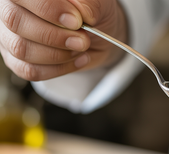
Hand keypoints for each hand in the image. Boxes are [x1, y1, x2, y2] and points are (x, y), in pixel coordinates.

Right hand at [0, 0, 126, 80]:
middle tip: (82, 40)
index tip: (76, 21)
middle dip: (54, 36)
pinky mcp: (16, 60)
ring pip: (21, 49)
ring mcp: (9, 36)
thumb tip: (82, 12)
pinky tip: (77, 60)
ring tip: (81, 48)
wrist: (96, 34)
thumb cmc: (89, 13)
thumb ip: (88, 3)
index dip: (49, 9)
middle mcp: (10, 9)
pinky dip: (58, 69)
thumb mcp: (97, 3)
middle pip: (15, 21)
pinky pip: (30, 70)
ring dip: (58, 54)